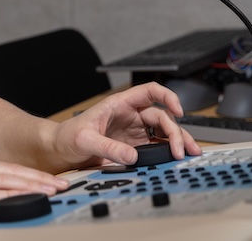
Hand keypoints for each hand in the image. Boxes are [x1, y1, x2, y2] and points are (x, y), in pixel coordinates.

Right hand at [0, 156, 68, 239]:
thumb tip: (12, 199)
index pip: (10, 169)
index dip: (35, 176)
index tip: (55, 182)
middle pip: (12, 173)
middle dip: (39, 180)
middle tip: (61, 186)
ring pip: (3, 182)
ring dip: (29, 188)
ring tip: (49, 193)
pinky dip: (5, 199)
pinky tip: (20, 201)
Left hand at [51, 82, 200, 168]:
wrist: (61, 150)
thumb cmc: (68, 136)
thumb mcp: (85, 139)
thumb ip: (107, 147)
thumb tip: (132, 156)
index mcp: (120, 104)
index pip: (149, 91)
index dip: (166, 96)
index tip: (178, 110)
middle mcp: (131, 115)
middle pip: (162, 116)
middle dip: (175, 131)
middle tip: (180, 150)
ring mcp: (134, 131)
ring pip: (163, 132)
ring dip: (178, 141)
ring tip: (189, 154)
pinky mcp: (135, 147)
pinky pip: (156, 147)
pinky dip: (168, 152)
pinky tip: (176, 160)